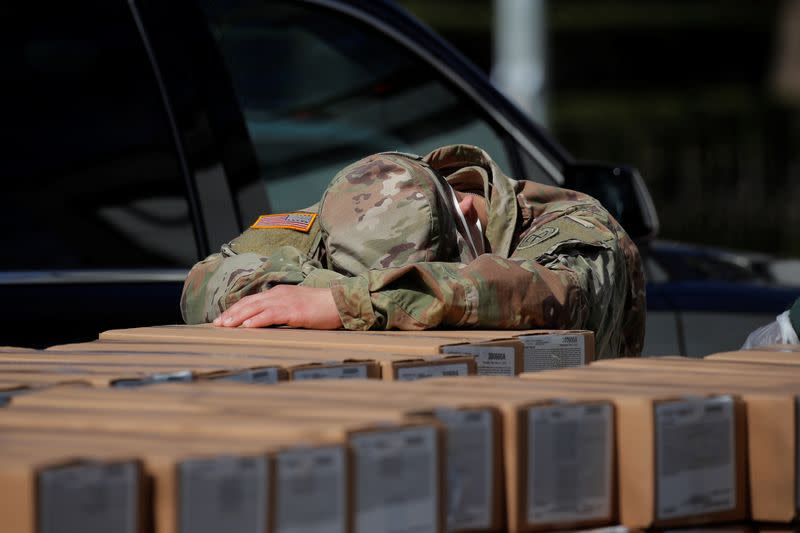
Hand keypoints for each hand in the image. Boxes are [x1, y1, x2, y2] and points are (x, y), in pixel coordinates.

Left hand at [213, 285, 342, 328]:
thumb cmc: (322, 308)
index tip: (223, 319)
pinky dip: (257, 320)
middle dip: (231, 314)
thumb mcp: (298, 305)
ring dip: (238, 317)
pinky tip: (247, 326)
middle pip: (249, 303)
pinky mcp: (294, 312)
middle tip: (217, 324)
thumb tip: (268, 322)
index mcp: (279, 293)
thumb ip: (282, 311)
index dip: (235, 309)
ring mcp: (286, 302)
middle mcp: (279, 294)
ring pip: (255, 308)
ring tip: (225, 326)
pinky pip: (271, 315)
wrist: (340, 303)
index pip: (252, 300)